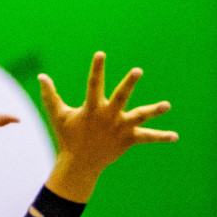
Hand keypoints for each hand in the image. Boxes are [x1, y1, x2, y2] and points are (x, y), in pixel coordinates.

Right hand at [40, 52, 175, 202]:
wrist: (80, 163)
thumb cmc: (67, 136)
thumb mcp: (57, 115)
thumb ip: (50, 95)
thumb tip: (41, 76)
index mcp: (91, 107)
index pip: (94, 83)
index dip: (97, 68)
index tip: (101, 54)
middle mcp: (108, 116)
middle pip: (121, 96)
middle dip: (129, 83)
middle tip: (138, 70)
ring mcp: (120, 128)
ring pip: (140, 116)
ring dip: (154, 111)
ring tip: (168, 105)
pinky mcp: (129, 139)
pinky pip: (148, 138)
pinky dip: (161, 137)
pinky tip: (175, 136)